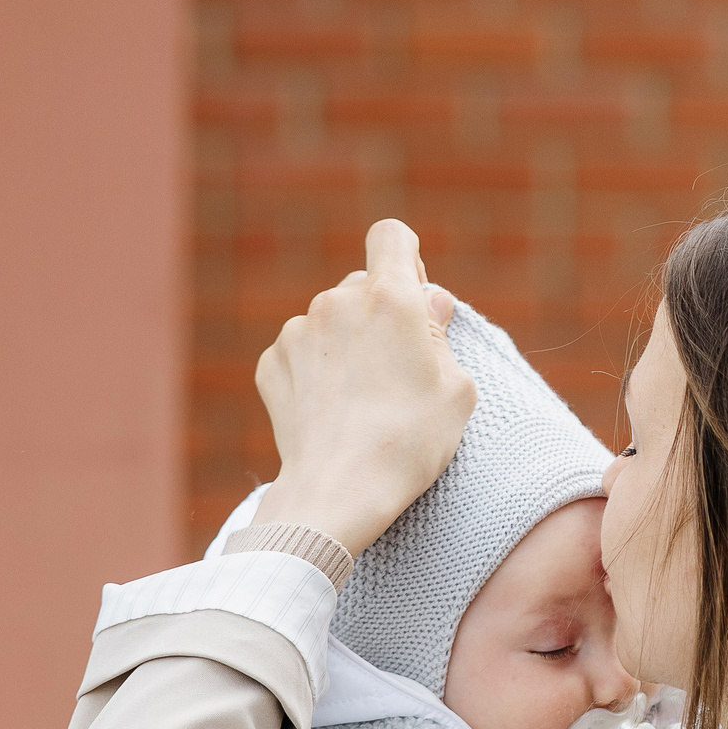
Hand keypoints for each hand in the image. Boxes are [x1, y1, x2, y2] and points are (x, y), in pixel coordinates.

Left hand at [252, 218, 472, 555]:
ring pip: (328, 322)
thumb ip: (441, 334)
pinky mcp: (271, 364)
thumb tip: (430, 301)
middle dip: (378, 315)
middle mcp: (337, 301)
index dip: (405, 259)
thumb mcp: (456, 390)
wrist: (339, 491)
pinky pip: (300, 353)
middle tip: (394, 369)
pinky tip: (331, 412)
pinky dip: (314, 373)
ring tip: (361, 401)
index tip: (412, 297)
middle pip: (360, 286)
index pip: (391, 237)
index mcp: (390, 297)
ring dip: (344, 346)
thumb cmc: (410, 443)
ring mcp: (297, 332)